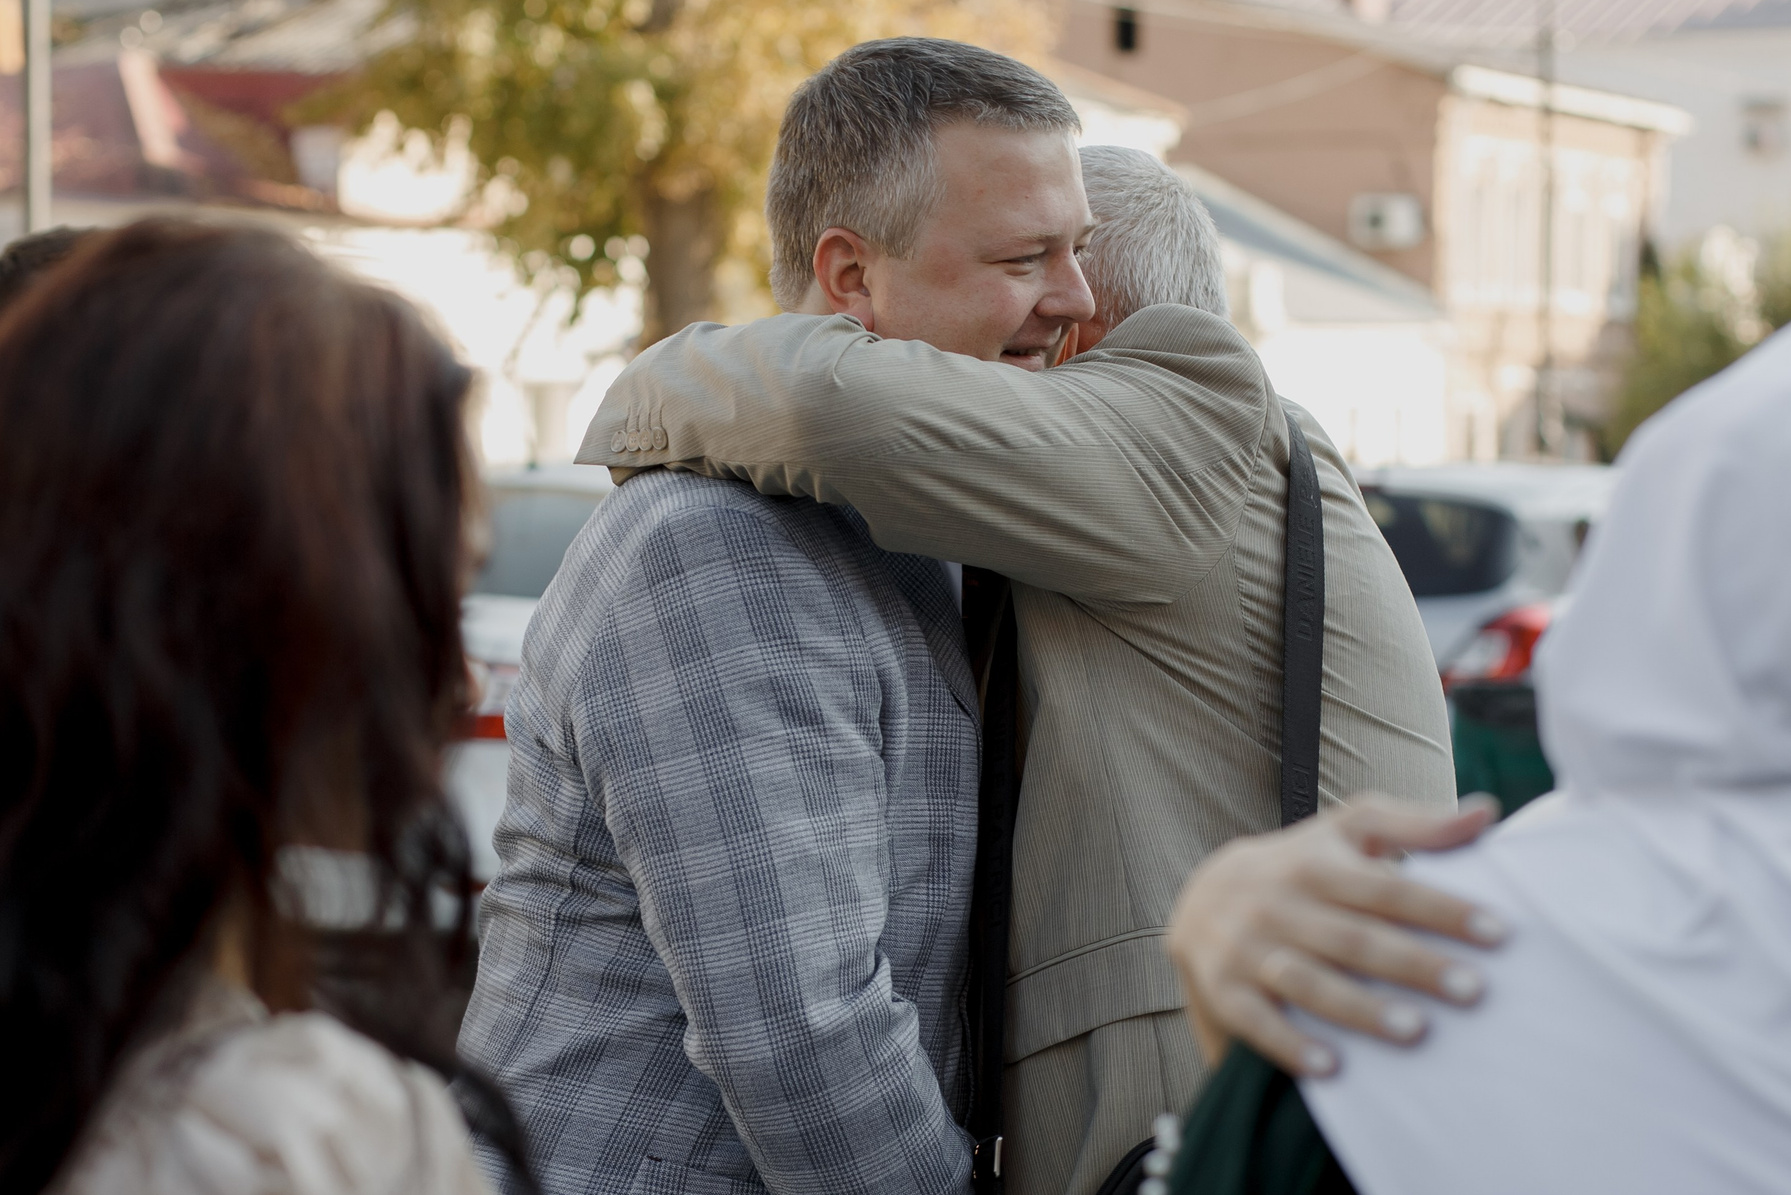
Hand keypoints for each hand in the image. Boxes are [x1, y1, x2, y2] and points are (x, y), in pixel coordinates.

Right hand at [1165, 794, 1505, 1076]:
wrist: (1201, 897)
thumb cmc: (1300, 865)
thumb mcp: (1348, 832)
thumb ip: (1416, 825)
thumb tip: (1486, 813)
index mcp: (1316, 864)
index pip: (1388, 888)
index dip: (1442, 908)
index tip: (1498, 931)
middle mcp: (1279, 904)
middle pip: (1354, 938)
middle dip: (1413, 963)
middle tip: (1472, 990)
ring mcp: (1247, 948)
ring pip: (1308, 980)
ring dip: (1360, 1008)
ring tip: (1416, 1031)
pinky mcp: (1223, 989)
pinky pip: (1256, 1020)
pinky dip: (1289, 1044)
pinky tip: (1331, 1067)